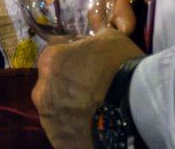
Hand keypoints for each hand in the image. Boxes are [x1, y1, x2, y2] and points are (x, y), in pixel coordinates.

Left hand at [33, 29, 143, 147]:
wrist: (133, 106)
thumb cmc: (120, 65)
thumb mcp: (109, 38)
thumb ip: (92, 37)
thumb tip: (91, 35)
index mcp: (49, 61)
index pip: (55, 57)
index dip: (72, 61)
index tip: (88, 67)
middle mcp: (41, 90)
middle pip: (53, 86)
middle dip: (68, 87)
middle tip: (92, 90)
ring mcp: (49, 119)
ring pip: (57, 111)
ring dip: (71, 109)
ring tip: (95, 111)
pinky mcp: (59, 141)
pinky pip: (66, 133)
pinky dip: (76, 129)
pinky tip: (94, 126)